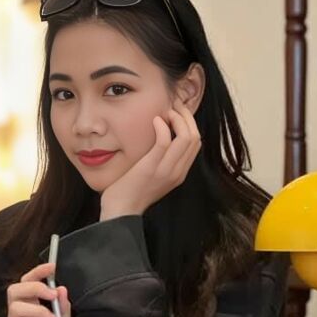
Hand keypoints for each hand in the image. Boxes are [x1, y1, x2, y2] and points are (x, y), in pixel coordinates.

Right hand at [4, 261, 71, 316]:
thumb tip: (63, 289)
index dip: (37, 271)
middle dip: (34, 288)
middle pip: (14, 289)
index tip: (52, 267)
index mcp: (29, 304)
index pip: (26, 281)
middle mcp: (18, 313)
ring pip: (14, 307)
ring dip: (36, 310)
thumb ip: (62, 308)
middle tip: (51, 295)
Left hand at [100, 99, 201, 219]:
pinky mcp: (151, 167)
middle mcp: (177, 171)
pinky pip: (165, 141)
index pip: (196, 143)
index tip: (177, 111)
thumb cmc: (130, 191)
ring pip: (187, 137)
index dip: (189, 123)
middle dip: (186, 116)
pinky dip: (162, 126)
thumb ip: (160, 159)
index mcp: (179, 173)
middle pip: (195, 137)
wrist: (120, 211)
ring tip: (165, 111)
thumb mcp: (152, 175)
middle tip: (173, 105)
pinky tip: (154, 120)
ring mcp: (166, 170)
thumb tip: (160, 136)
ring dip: (178, 118)